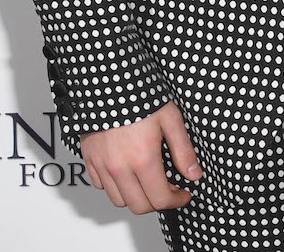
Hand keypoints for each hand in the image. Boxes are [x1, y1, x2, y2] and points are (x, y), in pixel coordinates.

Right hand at [79, 100, 203, 213]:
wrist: (107, 77)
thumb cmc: (140, 93)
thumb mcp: (170, 118)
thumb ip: (183, 150)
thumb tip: (194, 174)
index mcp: (143, 159)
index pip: (160, 200)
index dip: (176, 201)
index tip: (183, 193)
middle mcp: (119, 167)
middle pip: (139, 206)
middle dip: (157, 202)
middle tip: (168, 189)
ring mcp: (102, 164)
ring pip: (119, 200)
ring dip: (136, 196)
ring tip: (147, 181)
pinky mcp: (89, 157)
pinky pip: (100, 185)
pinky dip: (115, 185)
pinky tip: (126, 171)